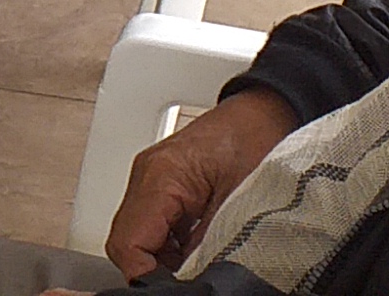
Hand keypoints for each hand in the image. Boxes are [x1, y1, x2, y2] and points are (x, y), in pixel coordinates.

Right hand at [106, 88, 298, 279]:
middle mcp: (146, 175)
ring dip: (158, 258)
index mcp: (161, 176)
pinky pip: (149, 222)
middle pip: (124, 240)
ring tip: (193, 265)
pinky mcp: (161, 182)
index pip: (128, 241)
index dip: (144, 274)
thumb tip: (191, 277)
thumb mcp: (238, 204)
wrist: (265, 110)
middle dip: (149, 268)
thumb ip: (206, 246)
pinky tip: (193, 248)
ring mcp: (150, 177)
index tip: (169, 288)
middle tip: (184, 279)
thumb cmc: (258, 141)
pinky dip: (166, 244)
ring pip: (134, 234)